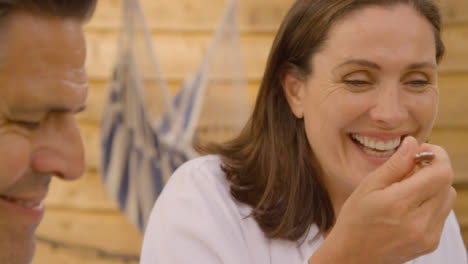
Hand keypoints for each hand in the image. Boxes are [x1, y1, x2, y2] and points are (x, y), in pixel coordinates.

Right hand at [311, 136, 455, 263]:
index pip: (441, 172)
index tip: (420, 152)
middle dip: (432, 169)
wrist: (352, 256)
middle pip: (446, 182)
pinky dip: (431, 203)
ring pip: (448, 197)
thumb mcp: (367, 187)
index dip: (436, 156)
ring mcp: (428, 235)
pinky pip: (442, 214)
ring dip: (434, 186)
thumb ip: (394, 165)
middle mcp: (419, 221)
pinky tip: (410, 205)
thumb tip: (413, 144)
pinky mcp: (430, 243)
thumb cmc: (355, 219)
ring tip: (408, 189)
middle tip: (410, 169)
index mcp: (400, 203)